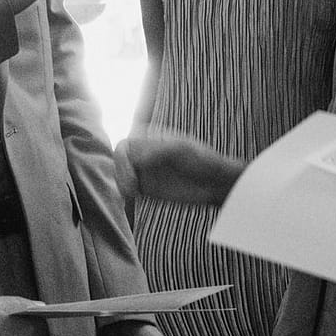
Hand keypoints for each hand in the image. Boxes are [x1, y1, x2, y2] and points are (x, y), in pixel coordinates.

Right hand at [116, 130, 245, 205]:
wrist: (216, 183)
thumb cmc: (202, 161)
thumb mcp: (182, 149)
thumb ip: (158, 151)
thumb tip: (136, 159)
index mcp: (150, 138)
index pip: (125, 145)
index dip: (123, 158)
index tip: (133, 171)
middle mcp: (144, 153)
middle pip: (119, 161)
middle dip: (121, 173)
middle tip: (130, 188)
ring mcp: (144, 171)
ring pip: (121, 175)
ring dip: (121, 183)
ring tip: (131, 194)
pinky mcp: (147, 188)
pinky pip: (129, 189)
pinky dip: (126, 193)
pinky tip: (132, 197)